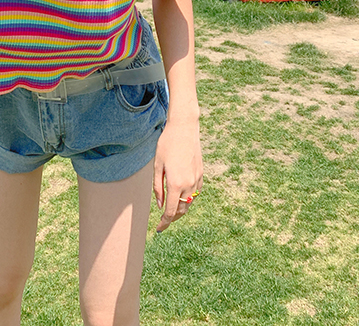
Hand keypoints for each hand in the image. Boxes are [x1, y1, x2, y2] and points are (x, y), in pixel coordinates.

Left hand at [153, 116, 202, 232]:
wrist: (184, 129)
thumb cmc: (167, 145)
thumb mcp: (157, 166)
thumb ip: (158, 187)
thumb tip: (160, 205)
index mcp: (175, 184)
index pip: (170, 212)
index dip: (164, 223)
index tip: (158, 229)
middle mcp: (188, 184)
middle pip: (182, 211)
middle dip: (173, 218)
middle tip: (164, 221)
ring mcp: (197, 179)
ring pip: (190, 203)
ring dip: (181, 209)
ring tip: (172, 209)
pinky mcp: (201, 174)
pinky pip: (196, 193)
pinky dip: (189, 198)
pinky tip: (182, 196)